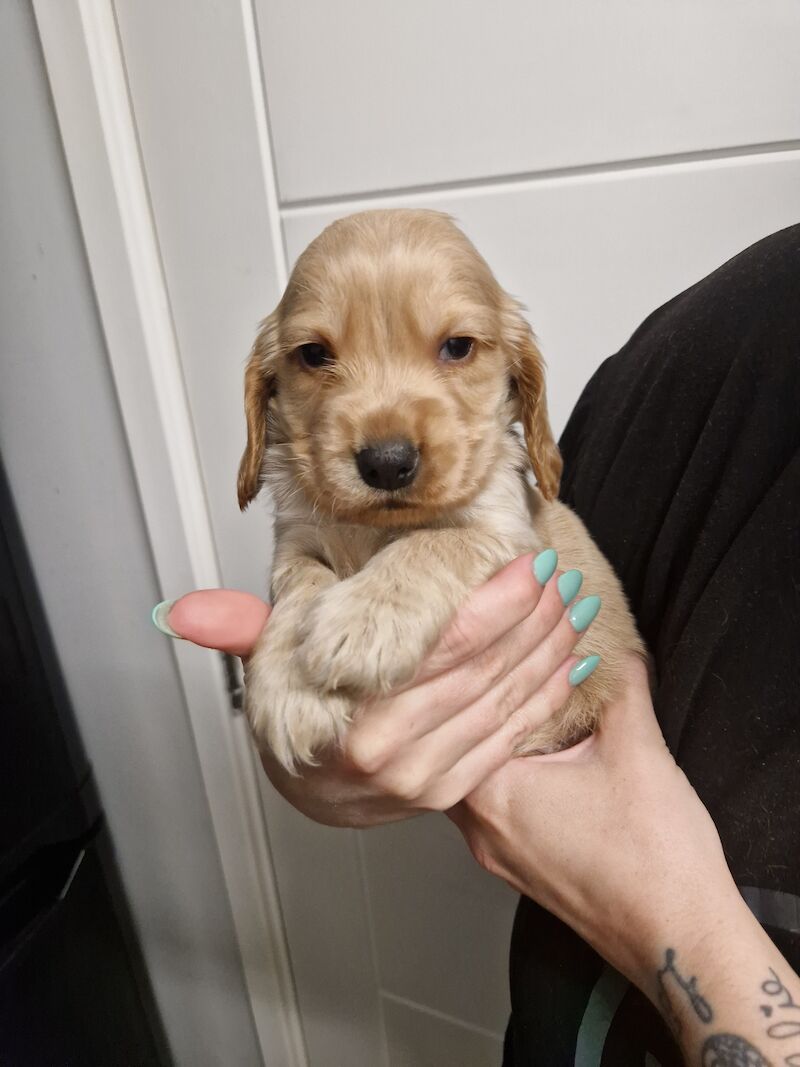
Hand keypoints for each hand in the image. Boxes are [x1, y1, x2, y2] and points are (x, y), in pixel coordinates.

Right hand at [157, 554, 598, 826]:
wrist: (312, 784)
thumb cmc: (298, 712)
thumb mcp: (270, 664)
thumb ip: (242, 631)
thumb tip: (180, 612)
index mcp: (351, 729)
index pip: (437, 656)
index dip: (488, 607)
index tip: (525, 564)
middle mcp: (394, 763)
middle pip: (481, 678)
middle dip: (531, 622)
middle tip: (561, 572)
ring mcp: (428, 785)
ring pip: (504, 708)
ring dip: (547, 652)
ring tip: (573, 603)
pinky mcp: (452, 795)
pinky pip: (510, 741)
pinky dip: (546, 696)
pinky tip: (569, 659)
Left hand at [450, 655, 734, 983]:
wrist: (680, 939)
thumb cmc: (655, 858)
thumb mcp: (639, 749)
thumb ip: (621, 688)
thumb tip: (617, 651)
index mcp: (493, 795)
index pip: (464, 717)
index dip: (484, 674)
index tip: (503, 645)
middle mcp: (481, 830)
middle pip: (459, 750)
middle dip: (484, 708)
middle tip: (505, 668)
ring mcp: (498, 857)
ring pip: (473, 783)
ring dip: (495, 746)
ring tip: (522, 709)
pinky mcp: (523, 872)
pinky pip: (495, 811)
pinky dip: (509, 779)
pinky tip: (540, 760)